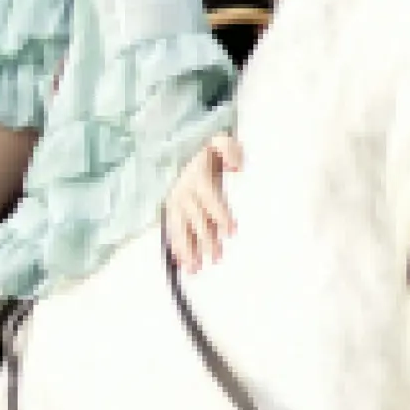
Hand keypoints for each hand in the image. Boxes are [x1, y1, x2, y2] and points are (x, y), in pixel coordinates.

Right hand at [164, 131, 243, 274]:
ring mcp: (176, 203)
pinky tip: (183, 263)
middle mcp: (184, 191)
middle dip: (206, 239)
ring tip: (196, 268)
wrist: (179, 150)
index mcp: (197, 176)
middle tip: (218, 257)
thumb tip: (237, 165)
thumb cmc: (205, 151)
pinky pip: (173, 231)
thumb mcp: (219, 141)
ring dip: (188, 249)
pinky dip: (177, 247)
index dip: (220, 214)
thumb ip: (229, 149)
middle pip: (195, 218)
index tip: (231, 231)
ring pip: (181, 229)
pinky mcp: (172, 212)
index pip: (210, 198)